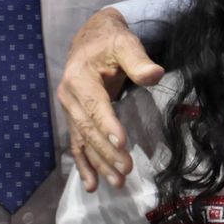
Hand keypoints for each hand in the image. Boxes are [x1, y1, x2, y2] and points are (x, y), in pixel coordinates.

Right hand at [59, 8, 163, 190]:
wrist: (91, 38)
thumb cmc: (110, 40)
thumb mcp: (125, 43)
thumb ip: (138, 60)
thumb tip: (155, 74)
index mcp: (79, 77)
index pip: (94, 105)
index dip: (107, 125)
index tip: (121, 144)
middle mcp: (69, 96)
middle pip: (88, 128)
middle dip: (106, 151)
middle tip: (126, 170)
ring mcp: (69, 108)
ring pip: (83, 140)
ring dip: (98, 163)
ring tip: (116, 182)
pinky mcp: (73, 117)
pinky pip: (77, 144)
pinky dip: (84, 164)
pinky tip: (91, 184)